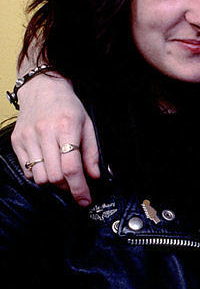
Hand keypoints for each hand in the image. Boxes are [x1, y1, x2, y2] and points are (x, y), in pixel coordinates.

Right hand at [10, 72, 98, 205]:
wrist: (42, 88)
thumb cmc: (68, 106)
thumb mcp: (88, 124)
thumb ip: (92, 152)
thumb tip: (94, 176)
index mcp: (66, 128)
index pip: (71, 168)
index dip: (79, 188)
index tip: (86, 200)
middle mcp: (44, 133)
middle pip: (54, 176)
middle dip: (67, 186)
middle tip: (75, 182)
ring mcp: (27, 138)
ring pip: (39, 177)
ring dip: (53, 182)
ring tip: (61, 171)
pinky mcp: (16, 141)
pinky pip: (27, 170)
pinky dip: (39, 174)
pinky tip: (48, 163)